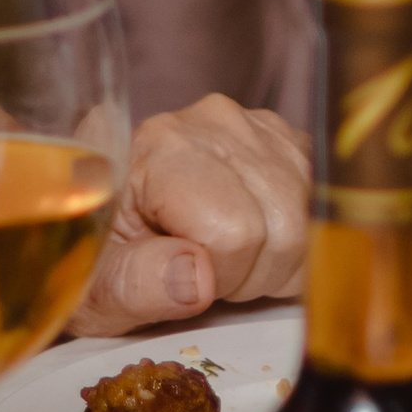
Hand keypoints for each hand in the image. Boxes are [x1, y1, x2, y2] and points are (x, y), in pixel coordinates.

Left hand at [70, 94, 311, 336]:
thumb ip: (137, 285)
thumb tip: (196, 277)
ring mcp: (252, 124)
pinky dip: (295, 237)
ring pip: (309, 219)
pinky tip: (250, 236)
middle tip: (205, 274)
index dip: (219, 277)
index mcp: (159, 148)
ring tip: (223, 255)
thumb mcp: (97, 290)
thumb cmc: (97, 260)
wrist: (93, 219)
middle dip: (252, 274)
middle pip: (283, 227)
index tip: (184, 280)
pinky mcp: (281, 136)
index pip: (234, 232)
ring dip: (277, 260)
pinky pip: (318, 203)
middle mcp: (210, 121)